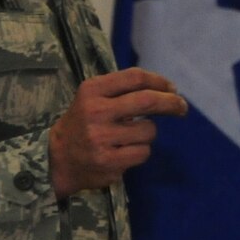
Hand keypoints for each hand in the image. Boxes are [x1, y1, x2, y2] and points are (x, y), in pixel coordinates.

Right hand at [49, 68, 187, 198]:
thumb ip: (122, 90)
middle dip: (171, 103)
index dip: (159, 81)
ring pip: (149, 131)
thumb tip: (167, 90)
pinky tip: (123, 152)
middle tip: (182, 107)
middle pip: (147, 101)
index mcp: (92, 90)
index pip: (135, 78)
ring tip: (129, 137)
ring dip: (147, 134)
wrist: (56, 158)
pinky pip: (143, 152)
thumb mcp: (93, 98)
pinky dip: (139, 151)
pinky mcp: (108, 162)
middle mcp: (96, 112)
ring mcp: (102, 138)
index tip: (171, 88)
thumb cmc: (83, 123)